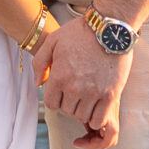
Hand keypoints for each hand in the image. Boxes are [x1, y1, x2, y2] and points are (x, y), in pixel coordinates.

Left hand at [41, 16, 132, 148]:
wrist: (110, 27)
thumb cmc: (81, 32)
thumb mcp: (54, 40)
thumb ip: (40, 62)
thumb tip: (38, 83)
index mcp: (59, 76)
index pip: (51, 103)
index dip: (55, 97)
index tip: (62, 90)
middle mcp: (74, 88)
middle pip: (67, 111)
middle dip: (69, 102)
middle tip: (76, 91)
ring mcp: (93, 92)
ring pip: (82, 117)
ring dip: (83, 110)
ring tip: (87, 97)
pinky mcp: (110, 95)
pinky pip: (99, 120)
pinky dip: (96, 118)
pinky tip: (97, 107)